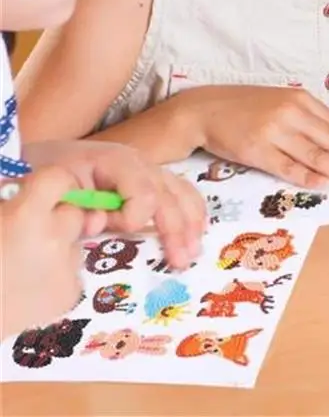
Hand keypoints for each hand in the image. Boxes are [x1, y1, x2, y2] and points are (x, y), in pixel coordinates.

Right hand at [0, 164, 87, 337]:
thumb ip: (5, 200)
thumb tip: (24, 190)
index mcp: (26, 215)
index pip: (59, 179)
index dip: (50, 184)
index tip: (39, 194)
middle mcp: (54, 237)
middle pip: (73, 213)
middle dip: (55, 219)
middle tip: (29, 235)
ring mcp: (66, 268)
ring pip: (73, 245)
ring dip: (56, 249)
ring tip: (23, 266)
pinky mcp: (70, 294)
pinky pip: (72, 273)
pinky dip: (56, 277)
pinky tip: (29, 288)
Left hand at [25, 139, 204, 270]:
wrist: (43, 157)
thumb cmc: (47, 172)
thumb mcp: (53, 186)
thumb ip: (75, 206)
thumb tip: (99, 222)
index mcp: (116, 160)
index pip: (143, 188)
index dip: (138, 212)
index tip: (124, 230)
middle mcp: (139, 162)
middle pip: (167, 193)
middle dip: (176, 227)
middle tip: (181, 259)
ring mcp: (147, 169)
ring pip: (180, 192)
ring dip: (190, 222)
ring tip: (193, 251)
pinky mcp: (148, 179)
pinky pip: (179, 191)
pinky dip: (191, 211)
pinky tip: (198, 230)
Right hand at [179, 85, 328, 189]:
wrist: (204, 110)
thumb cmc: (245, 108)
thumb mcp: (281, 103)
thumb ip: (308, 119)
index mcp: (301, 100)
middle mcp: (291, 113)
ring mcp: (274, 131)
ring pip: (314, 155)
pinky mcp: (256, 150)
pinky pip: (287, 167)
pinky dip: (306, 177)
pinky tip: (324, 185)